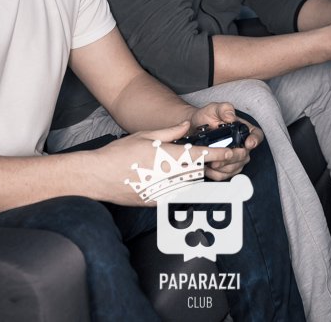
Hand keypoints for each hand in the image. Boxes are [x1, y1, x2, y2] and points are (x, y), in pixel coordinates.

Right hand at [94, 122, 242, 204]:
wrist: (99, 177)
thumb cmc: (120, 154)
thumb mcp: (145, 136)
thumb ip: (170, 132)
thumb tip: (186, 126)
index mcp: (168, 157)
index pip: (201, 156)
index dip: (219, 154)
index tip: (232, 153)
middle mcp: (170, 176)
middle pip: (197, 172)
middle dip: (199, 165)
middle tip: (192, 158)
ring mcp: (163, 192)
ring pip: (188, 186)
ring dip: (188, 178)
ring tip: (171, 169)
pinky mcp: (156, 203)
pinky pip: (175, 196)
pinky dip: (175, 188)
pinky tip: (161, 180)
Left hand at [185, 103, 263, 180]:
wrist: (194, 127)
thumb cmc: (207, 117)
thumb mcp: (214, 108)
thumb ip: (224, 109)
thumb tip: (231, 117)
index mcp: (244, 129)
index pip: (257, 135)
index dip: (255, 140)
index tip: (248, 143)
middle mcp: (242, 145)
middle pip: (244, 155)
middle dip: (232, 157)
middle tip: (220, 157)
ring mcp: (235, 158)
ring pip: (235, 167)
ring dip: (222, 167)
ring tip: (210, 162)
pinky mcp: (226, 168)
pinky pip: (225, 175)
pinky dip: (215, 173)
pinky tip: (207, 167)